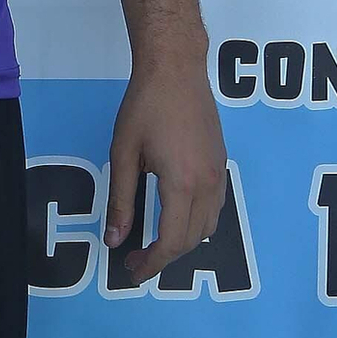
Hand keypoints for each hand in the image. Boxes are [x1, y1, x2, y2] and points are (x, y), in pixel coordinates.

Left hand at [105, 47, 227, 282]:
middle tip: (137, 258)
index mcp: (182, 183)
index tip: (133, 270)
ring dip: (184, 241)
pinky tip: (176, 215)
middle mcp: (208, 184)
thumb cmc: (145, 105)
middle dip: (165, 257)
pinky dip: (198, 222)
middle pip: (193, 239)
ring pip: (209, 226)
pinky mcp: (222, 162)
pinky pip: (216, 207)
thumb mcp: (124, 152)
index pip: (172, 241)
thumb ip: (120, 199)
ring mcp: (219, 173)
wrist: (176, 67)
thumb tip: (114, 239)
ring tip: (156, 241)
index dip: (153, 263)